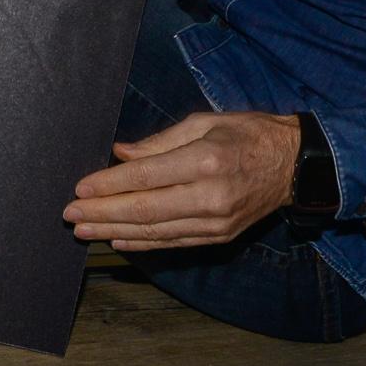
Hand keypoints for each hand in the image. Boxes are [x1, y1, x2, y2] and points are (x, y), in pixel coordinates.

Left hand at [64, 111, 299, 250]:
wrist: (294, 166)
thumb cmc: (247, 134)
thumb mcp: (205, 122)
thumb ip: (159, 142)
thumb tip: (121, 154)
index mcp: (205, 160)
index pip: (146, 177)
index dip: (109, 185)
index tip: (80, 189)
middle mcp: (210, 196)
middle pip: (145, 210)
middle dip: (103, 214)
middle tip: (70, 215)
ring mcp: (216, 221)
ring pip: (156, 231)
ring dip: (115, 231)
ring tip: (85, 230)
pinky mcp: (220, 236)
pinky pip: (174, 242)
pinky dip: (143, 243)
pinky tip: (119, 239)